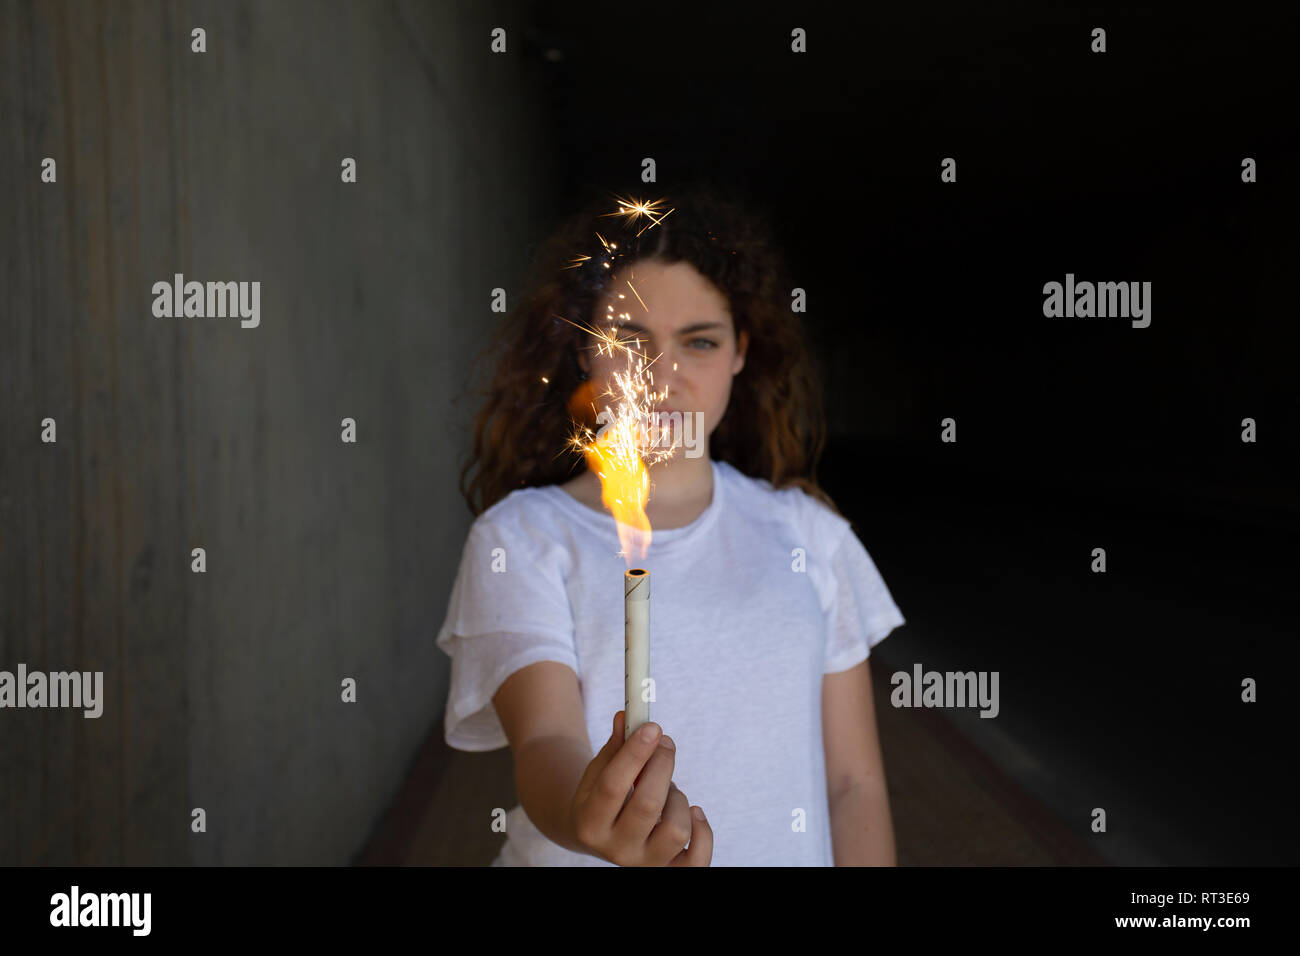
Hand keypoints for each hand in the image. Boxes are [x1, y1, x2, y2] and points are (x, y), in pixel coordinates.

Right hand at [568, 710, 712, 865]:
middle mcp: (616, 850)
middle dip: (661, 764)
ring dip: (678, 797)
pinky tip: (693, 812)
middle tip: (665, 742)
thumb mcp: (599, 772)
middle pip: (647, 805)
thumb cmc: (603, 797)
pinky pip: (699, 858)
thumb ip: (615, 747)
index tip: (652, 727)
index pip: (613, 786)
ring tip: (667, 790)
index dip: (635, 753)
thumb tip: (627, 717)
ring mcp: (644, 864)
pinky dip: (703, 830)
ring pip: (675, 829)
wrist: (601, 837)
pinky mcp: (670, 872)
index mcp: (590, 823)